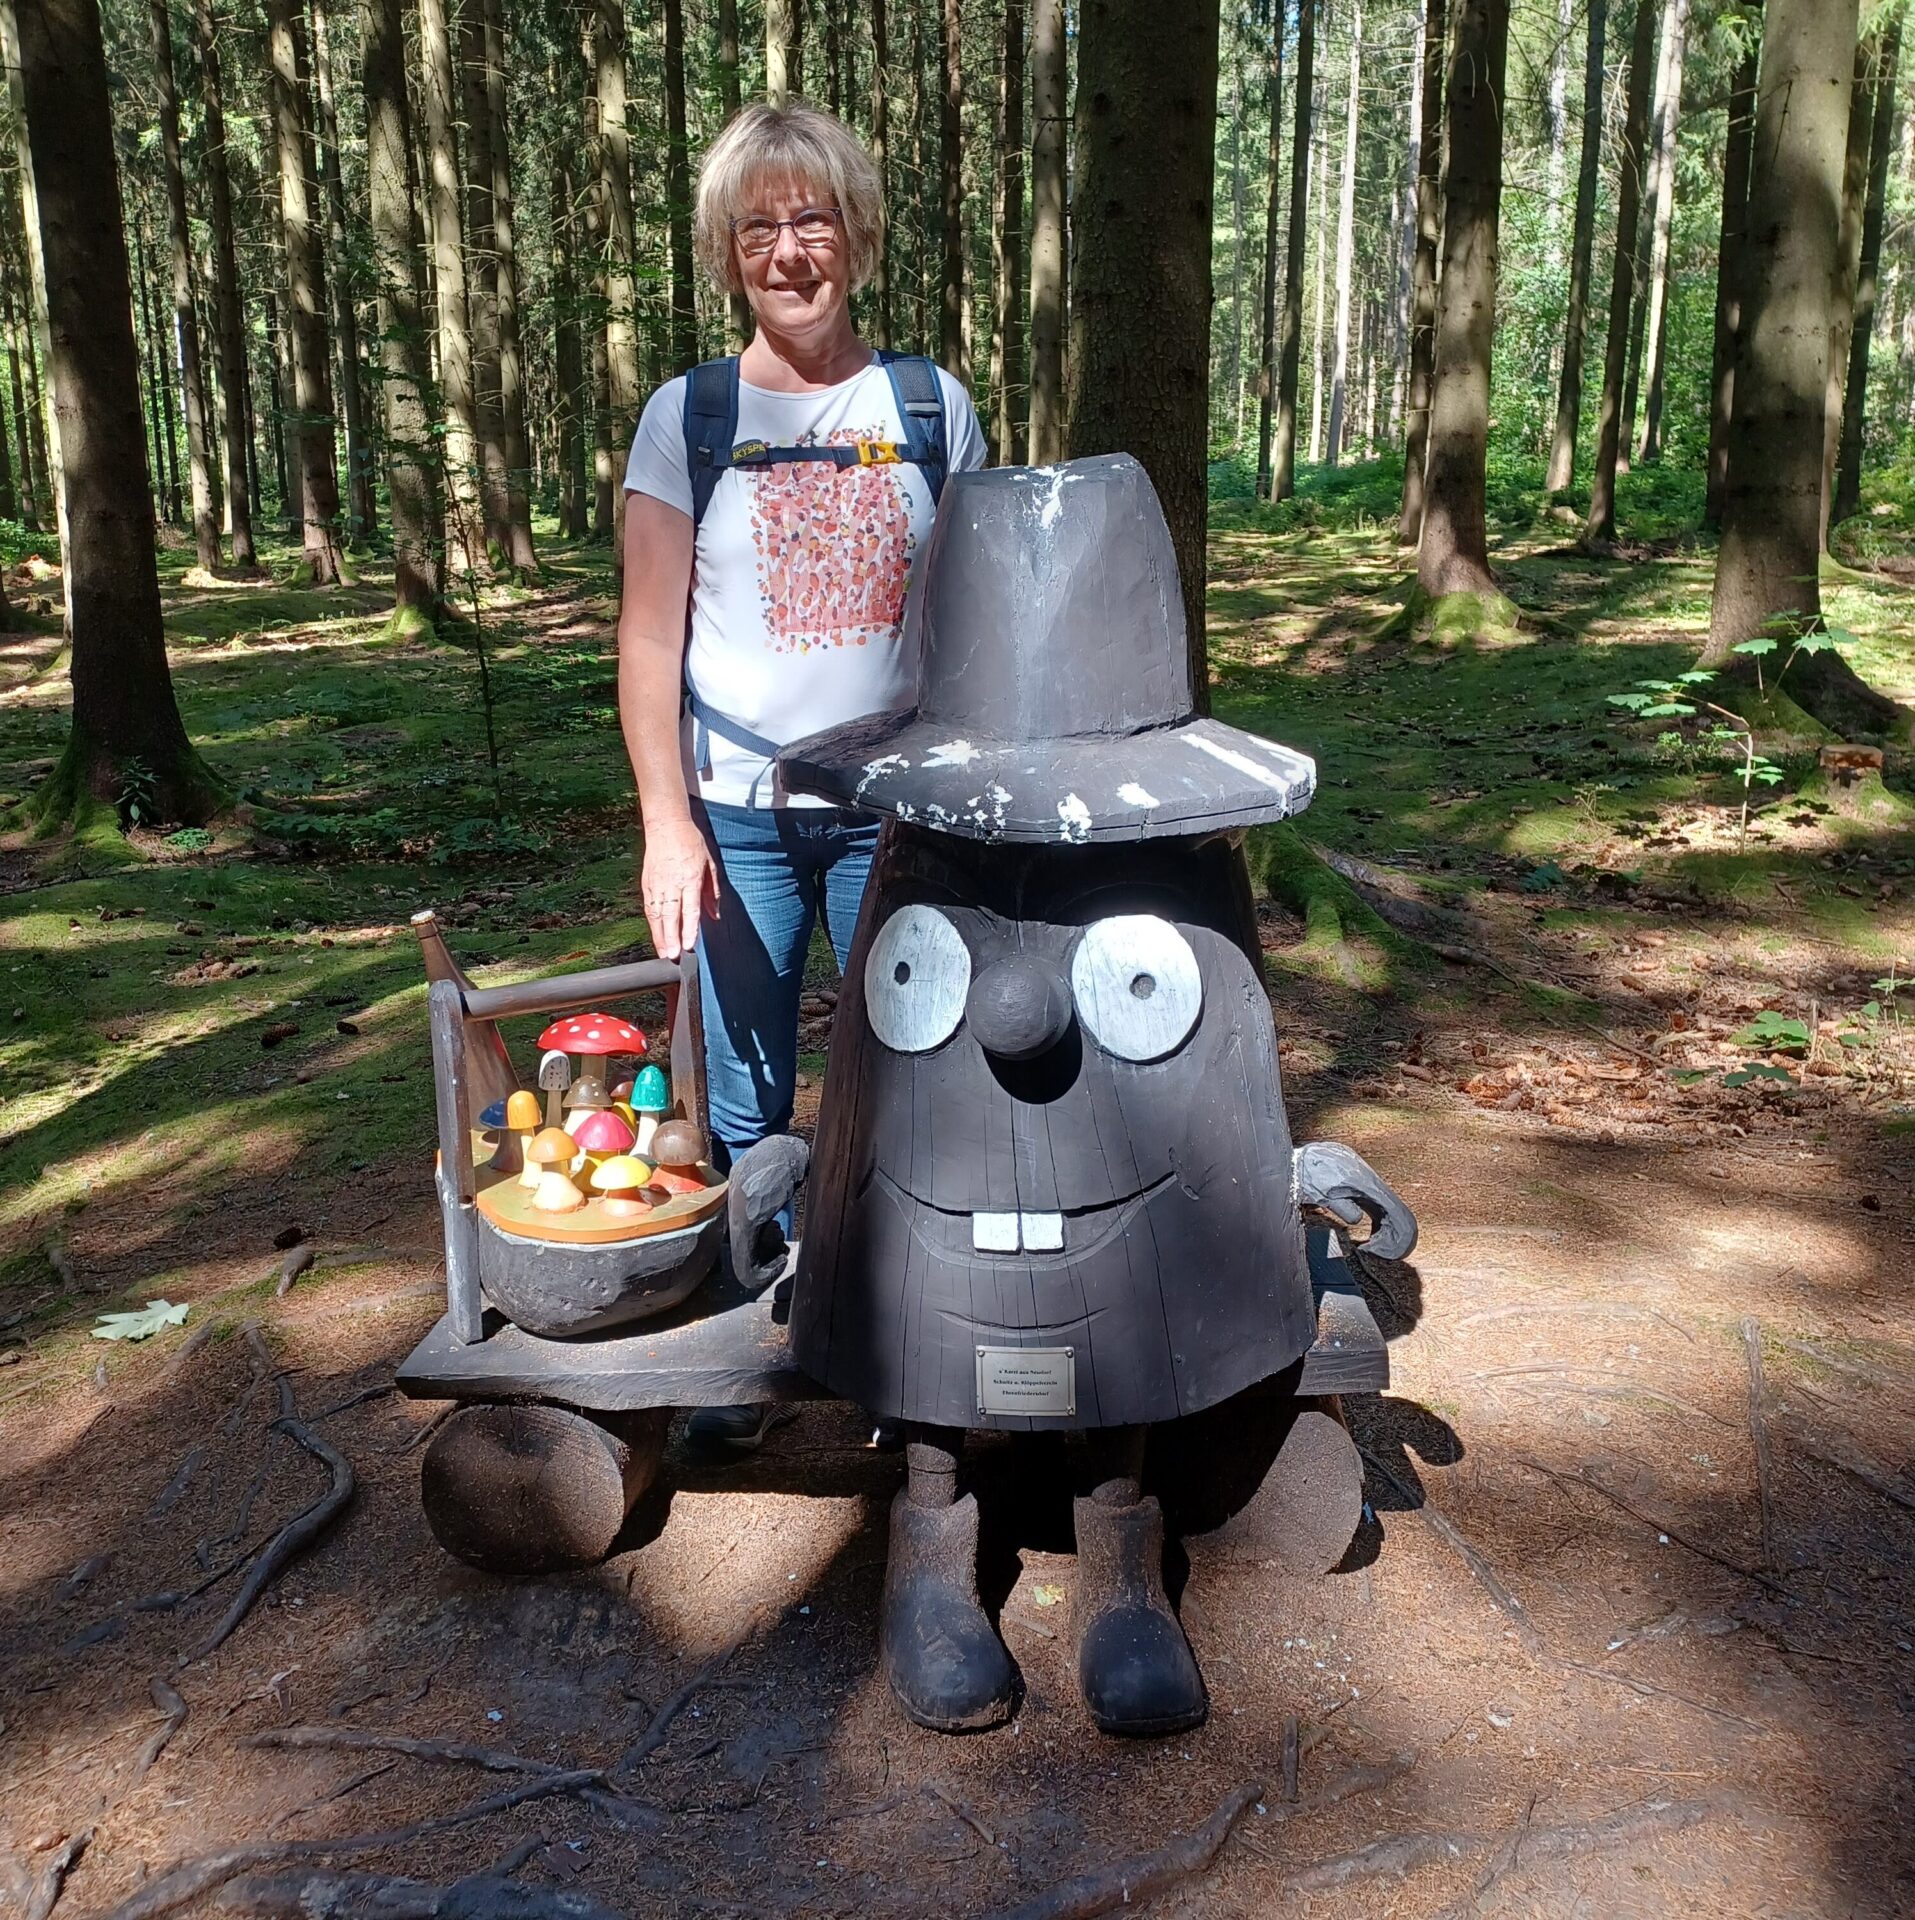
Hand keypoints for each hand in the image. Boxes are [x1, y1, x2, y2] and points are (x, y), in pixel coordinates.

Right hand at [641, 814, 717, 961]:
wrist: (666, 825)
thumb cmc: (690, 842)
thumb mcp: (709, 864)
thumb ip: (712, 892)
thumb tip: (715, 915)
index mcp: (690, 878)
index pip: (690, 909)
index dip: (689, 929)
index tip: (689, 945)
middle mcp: (672, 883)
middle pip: (670, 916)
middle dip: (671, 938)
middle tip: (672, 957)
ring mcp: (657, 883)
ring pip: (656, 915)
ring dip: (659, 935)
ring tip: (663, 952)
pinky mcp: (646, 882)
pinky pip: (649, 907)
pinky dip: (652, 923)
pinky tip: (655, 934)